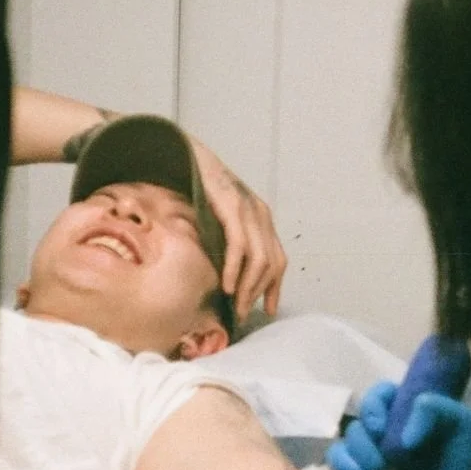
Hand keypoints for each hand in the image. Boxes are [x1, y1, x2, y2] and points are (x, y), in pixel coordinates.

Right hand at [187, 136, 286, 319]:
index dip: (275, 287)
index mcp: (263, 219)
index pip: (279, 260)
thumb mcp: (224, 221)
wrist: (191, 158)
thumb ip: (232, 243)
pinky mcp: (232, 208)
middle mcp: (261, 215)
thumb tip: (230, 277)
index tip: (268, 309)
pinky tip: (227, 284)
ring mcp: (249, 210)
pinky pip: (239, 246)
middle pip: (271, 264)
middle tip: (241, 311)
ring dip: (247, 287)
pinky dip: (234, 269)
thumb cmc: (203, 194)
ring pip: (259, 259)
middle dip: (258, 292)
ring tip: (234, 303)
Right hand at [327, 381, 470, 469]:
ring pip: (340, 455)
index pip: (378, 397)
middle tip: (381, 466)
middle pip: (355, 429)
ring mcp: (372, 469)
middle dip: (362, 445)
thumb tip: (405, 436)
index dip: (372, 406)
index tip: (380, 427)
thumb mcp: (466, 429)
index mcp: (406, 418)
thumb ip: (437, 408)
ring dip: (349, 466)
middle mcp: (385, 440)